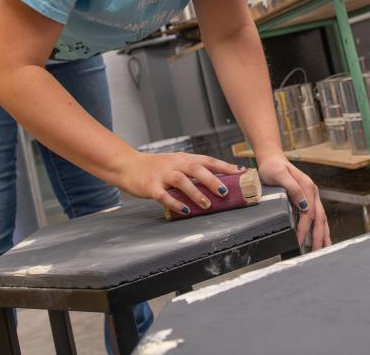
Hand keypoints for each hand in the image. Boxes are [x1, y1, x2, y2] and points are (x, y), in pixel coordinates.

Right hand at [116, 151, 243, 215]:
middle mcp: (174, 164)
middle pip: (196, 169)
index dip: (224, 166)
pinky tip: (184, 210)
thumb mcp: (175, 164)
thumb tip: (216, 185)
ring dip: (195, 193)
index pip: (207, 160)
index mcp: (183, 158)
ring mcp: (162, 174)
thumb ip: (192, 172)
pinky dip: (175, 203)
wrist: (128, 165)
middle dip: (211, 180)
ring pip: (181, 181)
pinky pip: (164, 195)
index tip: (241, 172)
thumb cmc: (156, 167)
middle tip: (224, 192)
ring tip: (207, 204)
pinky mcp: (151, 186)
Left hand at [257, 154, 330, 248]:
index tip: (300, 242)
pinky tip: (321, 236)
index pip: (309, 214)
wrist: (272, 159)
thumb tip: (304, 205)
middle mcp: (313, 192)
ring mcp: (312, 195)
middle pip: (319, 218)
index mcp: (308, 187)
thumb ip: (292, 189)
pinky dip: (320, 227)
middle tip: (318, 252)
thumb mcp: (279, 175)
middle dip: (320, 236)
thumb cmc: (272, 167)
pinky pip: (317, 215)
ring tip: (325, 249)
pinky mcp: (308, 198)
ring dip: (324, 233)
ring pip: (321, 218)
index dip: (305, 229)